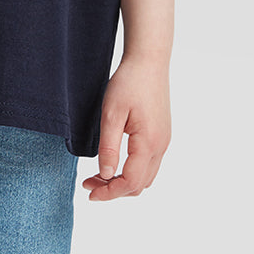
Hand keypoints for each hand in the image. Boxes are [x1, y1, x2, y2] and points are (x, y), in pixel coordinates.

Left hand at [81, 53, 171, 200]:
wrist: (149, 60)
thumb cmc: (129, 82)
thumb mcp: (112, 113)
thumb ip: (109, 146)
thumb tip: (105, 174)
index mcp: (149, 143)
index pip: (130, 182)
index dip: (109, 192)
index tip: (90, 192)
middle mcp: (161, 146)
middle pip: (139, 184)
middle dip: (114, 189)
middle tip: (89, 183)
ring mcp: (163, 141)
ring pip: (146, 177)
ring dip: (124, 181)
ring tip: (99, 175)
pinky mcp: (162, 134)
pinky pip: (149, 164)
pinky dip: (133, 171)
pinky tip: (116, 162)